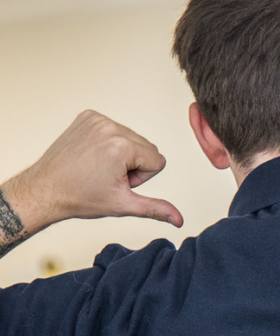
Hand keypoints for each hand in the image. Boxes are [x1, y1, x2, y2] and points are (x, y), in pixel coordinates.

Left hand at [7, 110, 182, 228]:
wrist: (45, 189)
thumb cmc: (80, 197)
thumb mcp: (123, 205)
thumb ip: (156, 208)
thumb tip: (178, 219)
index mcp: (122, 147)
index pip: (158, 160)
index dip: (142, 178)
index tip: (119, 182)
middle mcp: (110, 127)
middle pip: (147, 147)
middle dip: (133, 164)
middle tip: (108, 176)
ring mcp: (97, 119)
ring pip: (132, 138)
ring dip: (122, 154)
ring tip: (99, 167)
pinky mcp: (88, 116)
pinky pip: (115, 129)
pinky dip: (109, 143)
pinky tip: (93, 156)